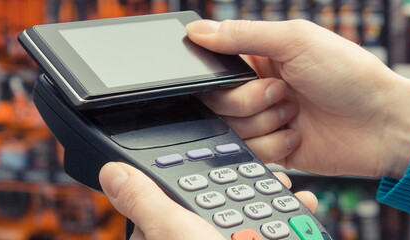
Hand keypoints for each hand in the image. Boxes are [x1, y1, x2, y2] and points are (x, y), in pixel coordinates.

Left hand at [99, 162, 317, 239]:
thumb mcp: (172, 232)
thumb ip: (142, 201)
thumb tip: (110, 173)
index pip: (170, 201)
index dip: (192, 177)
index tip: (212, 159)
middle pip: (215, 208)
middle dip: (241, 188)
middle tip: (260, 171)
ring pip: (245, 221)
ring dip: (269, 202)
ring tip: (285, 187)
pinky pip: (266, 235)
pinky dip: (286, 223)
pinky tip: (298, 210)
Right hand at [187, 20, 409, 177]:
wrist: (382, 124)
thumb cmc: (349, 75)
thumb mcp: (296, 41)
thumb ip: (243, 35)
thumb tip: (197, 30)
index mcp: (260, 57)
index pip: (215, 66)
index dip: (220, 76)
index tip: (244, 76)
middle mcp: (258, 88)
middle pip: (218, 101)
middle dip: (250, 100)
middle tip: (283, 93)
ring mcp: (265, 120)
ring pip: (231, 128)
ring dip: (265, 123)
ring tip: (296, 114)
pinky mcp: (273, 149)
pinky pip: (250, 152)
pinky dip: (274, 145)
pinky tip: (298, 135)